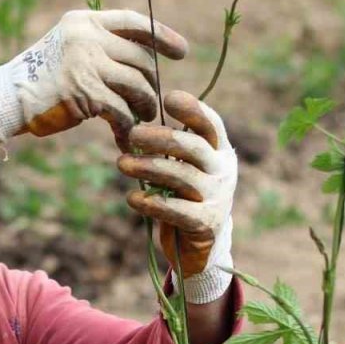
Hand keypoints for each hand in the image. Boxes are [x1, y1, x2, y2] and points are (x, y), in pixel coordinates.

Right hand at [0, 9, 188, 157]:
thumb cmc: (40, 81)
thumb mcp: (69, 50)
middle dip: (151, 82)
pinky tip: (124, 138)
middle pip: (141, 57)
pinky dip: (127, 127)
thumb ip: (99, 48)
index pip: (134, 21)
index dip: (161, 35)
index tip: (180, 51)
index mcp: (84, 22)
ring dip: (144, 106)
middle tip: (150, 103)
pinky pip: (122, 110)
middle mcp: (87, 37)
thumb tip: (142, 61)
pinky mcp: (86, 92)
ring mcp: (87, 63)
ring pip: (138, 84)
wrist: (7, 100)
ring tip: (141, 119)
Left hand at [117, 90, 236, 303]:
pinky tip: (132, 198)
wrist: (201, 246)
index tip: (168, 97)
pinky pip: (175, 209)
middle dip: (159, 138)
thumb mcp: (185, 168)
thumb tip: (136, 120)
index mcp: (220, 151)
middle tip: (132, 134)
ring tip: (121, 163)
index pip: (210, 124)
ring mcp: (217, 197)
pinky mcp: (205, 223)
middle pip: (191, 147)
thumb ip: (173, 147)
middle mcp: (223, 171)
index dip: (192, 109)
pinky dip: (151, 203)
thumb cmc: (186, 196)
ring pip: (180, 176)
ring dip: (147, 167)